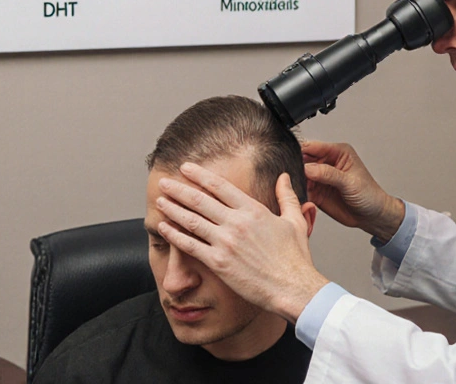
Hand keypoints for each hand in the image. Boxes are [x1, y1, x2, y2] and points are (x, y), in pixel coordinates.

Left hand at [155, 164, 328, 321]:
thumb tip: (284, 177)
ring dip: (172, 209)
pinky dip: (174, 235)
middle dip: (179, 189)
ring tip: (160, 200)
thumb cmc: (295, 258)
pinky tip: (163, 228)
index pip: (219, 186)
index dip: (199, 175)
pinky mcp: (219, 263)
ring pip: (191, 220)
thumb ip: (287, 197)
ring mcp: (226, 242)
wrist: (292, 288)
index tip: (186, 168)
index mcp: (253, 210)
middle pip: (200, 200)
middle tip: (164, 182)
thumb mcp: (295, 221)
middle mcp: (237, 223)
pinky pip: (190, 246)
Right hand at [302, 141, 404, 241]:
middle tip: (292, 176)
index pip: (313, 146)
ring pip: (300, 175)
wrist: (373, 216)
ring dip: (295, 181)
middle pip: (303, 160)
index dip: (301, 151)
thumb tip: (308, 168)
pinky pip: (301, 190)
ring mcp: (320, 178)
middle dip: (295, 167)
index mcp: (337, 152)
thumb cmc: (369, 195)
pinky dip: (297, 193)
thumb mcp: (350, 182)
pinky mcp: (316, 192)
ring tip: (295, 187)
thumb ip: (329, 174)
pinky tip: (298, 196)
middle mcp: (327, 163)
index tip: (293, 160)